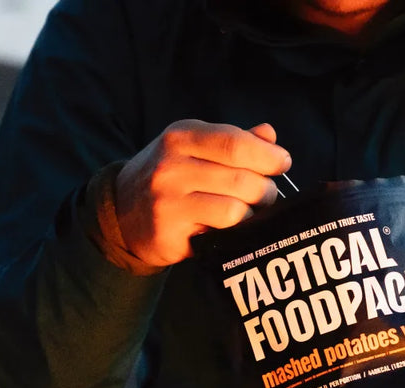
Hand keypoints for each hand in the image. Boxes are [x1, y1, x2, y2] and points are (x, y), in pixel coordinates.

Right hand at [113, 119, 290, 271]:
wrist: (121, 211)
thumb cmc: (169, 176)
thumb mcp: (192, 147)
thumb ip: (232, 140)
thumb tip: (269, 135)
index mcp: (181, 136)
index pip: (236, 143)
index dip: (268, 156)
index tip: (282, 163)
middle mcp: (171, 166)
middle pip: (243, 179)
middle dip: (266, 190)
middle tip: (266, 194)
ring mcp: (168, 201)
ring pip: (235, 210)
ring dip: (252, 214)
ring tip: (248, 211)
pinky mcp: (169, 233)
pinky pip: (219, 234)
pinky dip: (232, 231)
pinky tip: (226, 227)